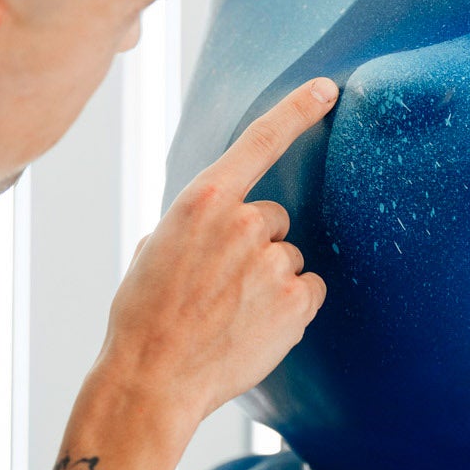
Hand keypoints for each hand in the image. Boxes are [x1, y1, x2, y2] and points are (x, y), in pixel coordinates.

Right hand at [96, 77, 337, 431]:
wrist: (152, 380)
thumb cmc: (143, 317)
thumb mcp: (154, 249)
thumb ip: (196, 225)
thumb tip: (219, 225)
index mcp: (203, 201)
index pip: (260, 140)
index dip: (297, 110)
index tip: (326, 88)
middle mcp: (243, 223)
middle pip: (274, 220)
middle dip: (257, 246)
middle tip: (220, 286)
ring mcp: (273, 263)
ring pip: (289, 260)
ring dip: (270, 282)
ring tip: (230, 314)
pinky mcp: (295, 302)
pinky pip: (308, 292)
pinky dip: (289, 309)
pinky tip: (252, 329)